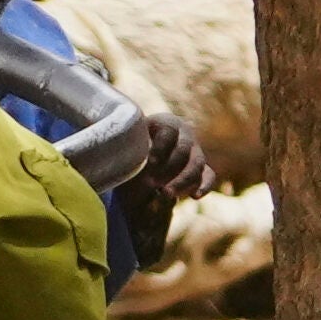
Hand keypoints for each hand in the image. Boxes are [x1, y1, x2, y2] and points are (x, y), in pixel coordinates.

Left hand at [71, 106, 206, 220]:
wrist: (138, 160)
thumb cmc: (129, 152)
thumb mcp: (126, 148)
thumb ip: (124, 150)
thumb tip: (112, 158)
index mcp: (165, 123)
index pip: (169, 131)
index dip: (160, 147)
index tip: (148, 162)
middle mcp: (184, 134)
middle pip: (185, 148)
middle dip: (170, 167)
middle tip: (153, 183)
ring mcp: (195, 151)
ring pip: (197, 163)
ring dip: (183, 180)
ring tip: (165, 194)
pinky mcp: (201, 169)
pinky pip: (208, 176)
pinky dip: (204, 185)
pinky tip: (194, 196)